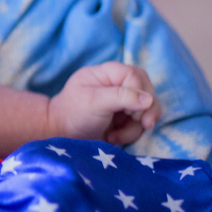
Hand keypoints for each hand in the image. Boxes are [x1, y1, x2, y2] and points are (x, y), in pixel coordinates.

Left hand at [47, 62, 161, 144]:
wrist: (62, 136)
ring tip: (115, 135)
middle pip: (147, 90)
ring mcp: (123, 101)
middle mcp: (116, 84)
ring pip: (148, 109)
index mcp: (105, 73)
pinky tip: (114, 137)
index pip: (134, 75)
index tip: (130, 110)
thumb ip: (120, 97)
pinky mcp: (126, 117)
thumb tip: (149, 99)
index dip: (137, 92)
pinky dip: (132, 133)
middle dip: (144, 110)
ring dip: (136, 126)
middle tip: (136, 121)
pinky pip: (142, 123)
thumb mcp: (94, 102)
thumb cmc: (73, 114)